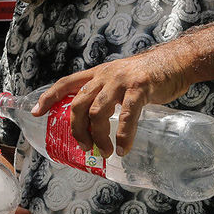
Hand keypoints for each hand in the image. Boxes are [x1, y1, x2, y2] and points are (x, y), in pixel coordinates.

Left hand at [31, 48, 190, 157]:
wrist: (178, 61)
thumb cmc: (149, 75)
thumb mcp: (120, 79)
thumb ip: (107, 94)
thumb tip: (96, 120)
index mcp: (98, 74)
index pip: (66, 83)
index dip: (49, 97)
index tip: (36, 112)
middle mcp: (105, 76)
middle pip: (78, 104)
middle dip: (77, 130)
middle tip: (84, 147)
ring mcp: (122, 82)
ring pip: (98, 112)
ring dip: (98, 137)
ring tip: (105, 152)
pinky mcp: (140, 89)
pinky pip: (127, 115)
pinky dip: (124, 135)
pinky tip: (124, 148)